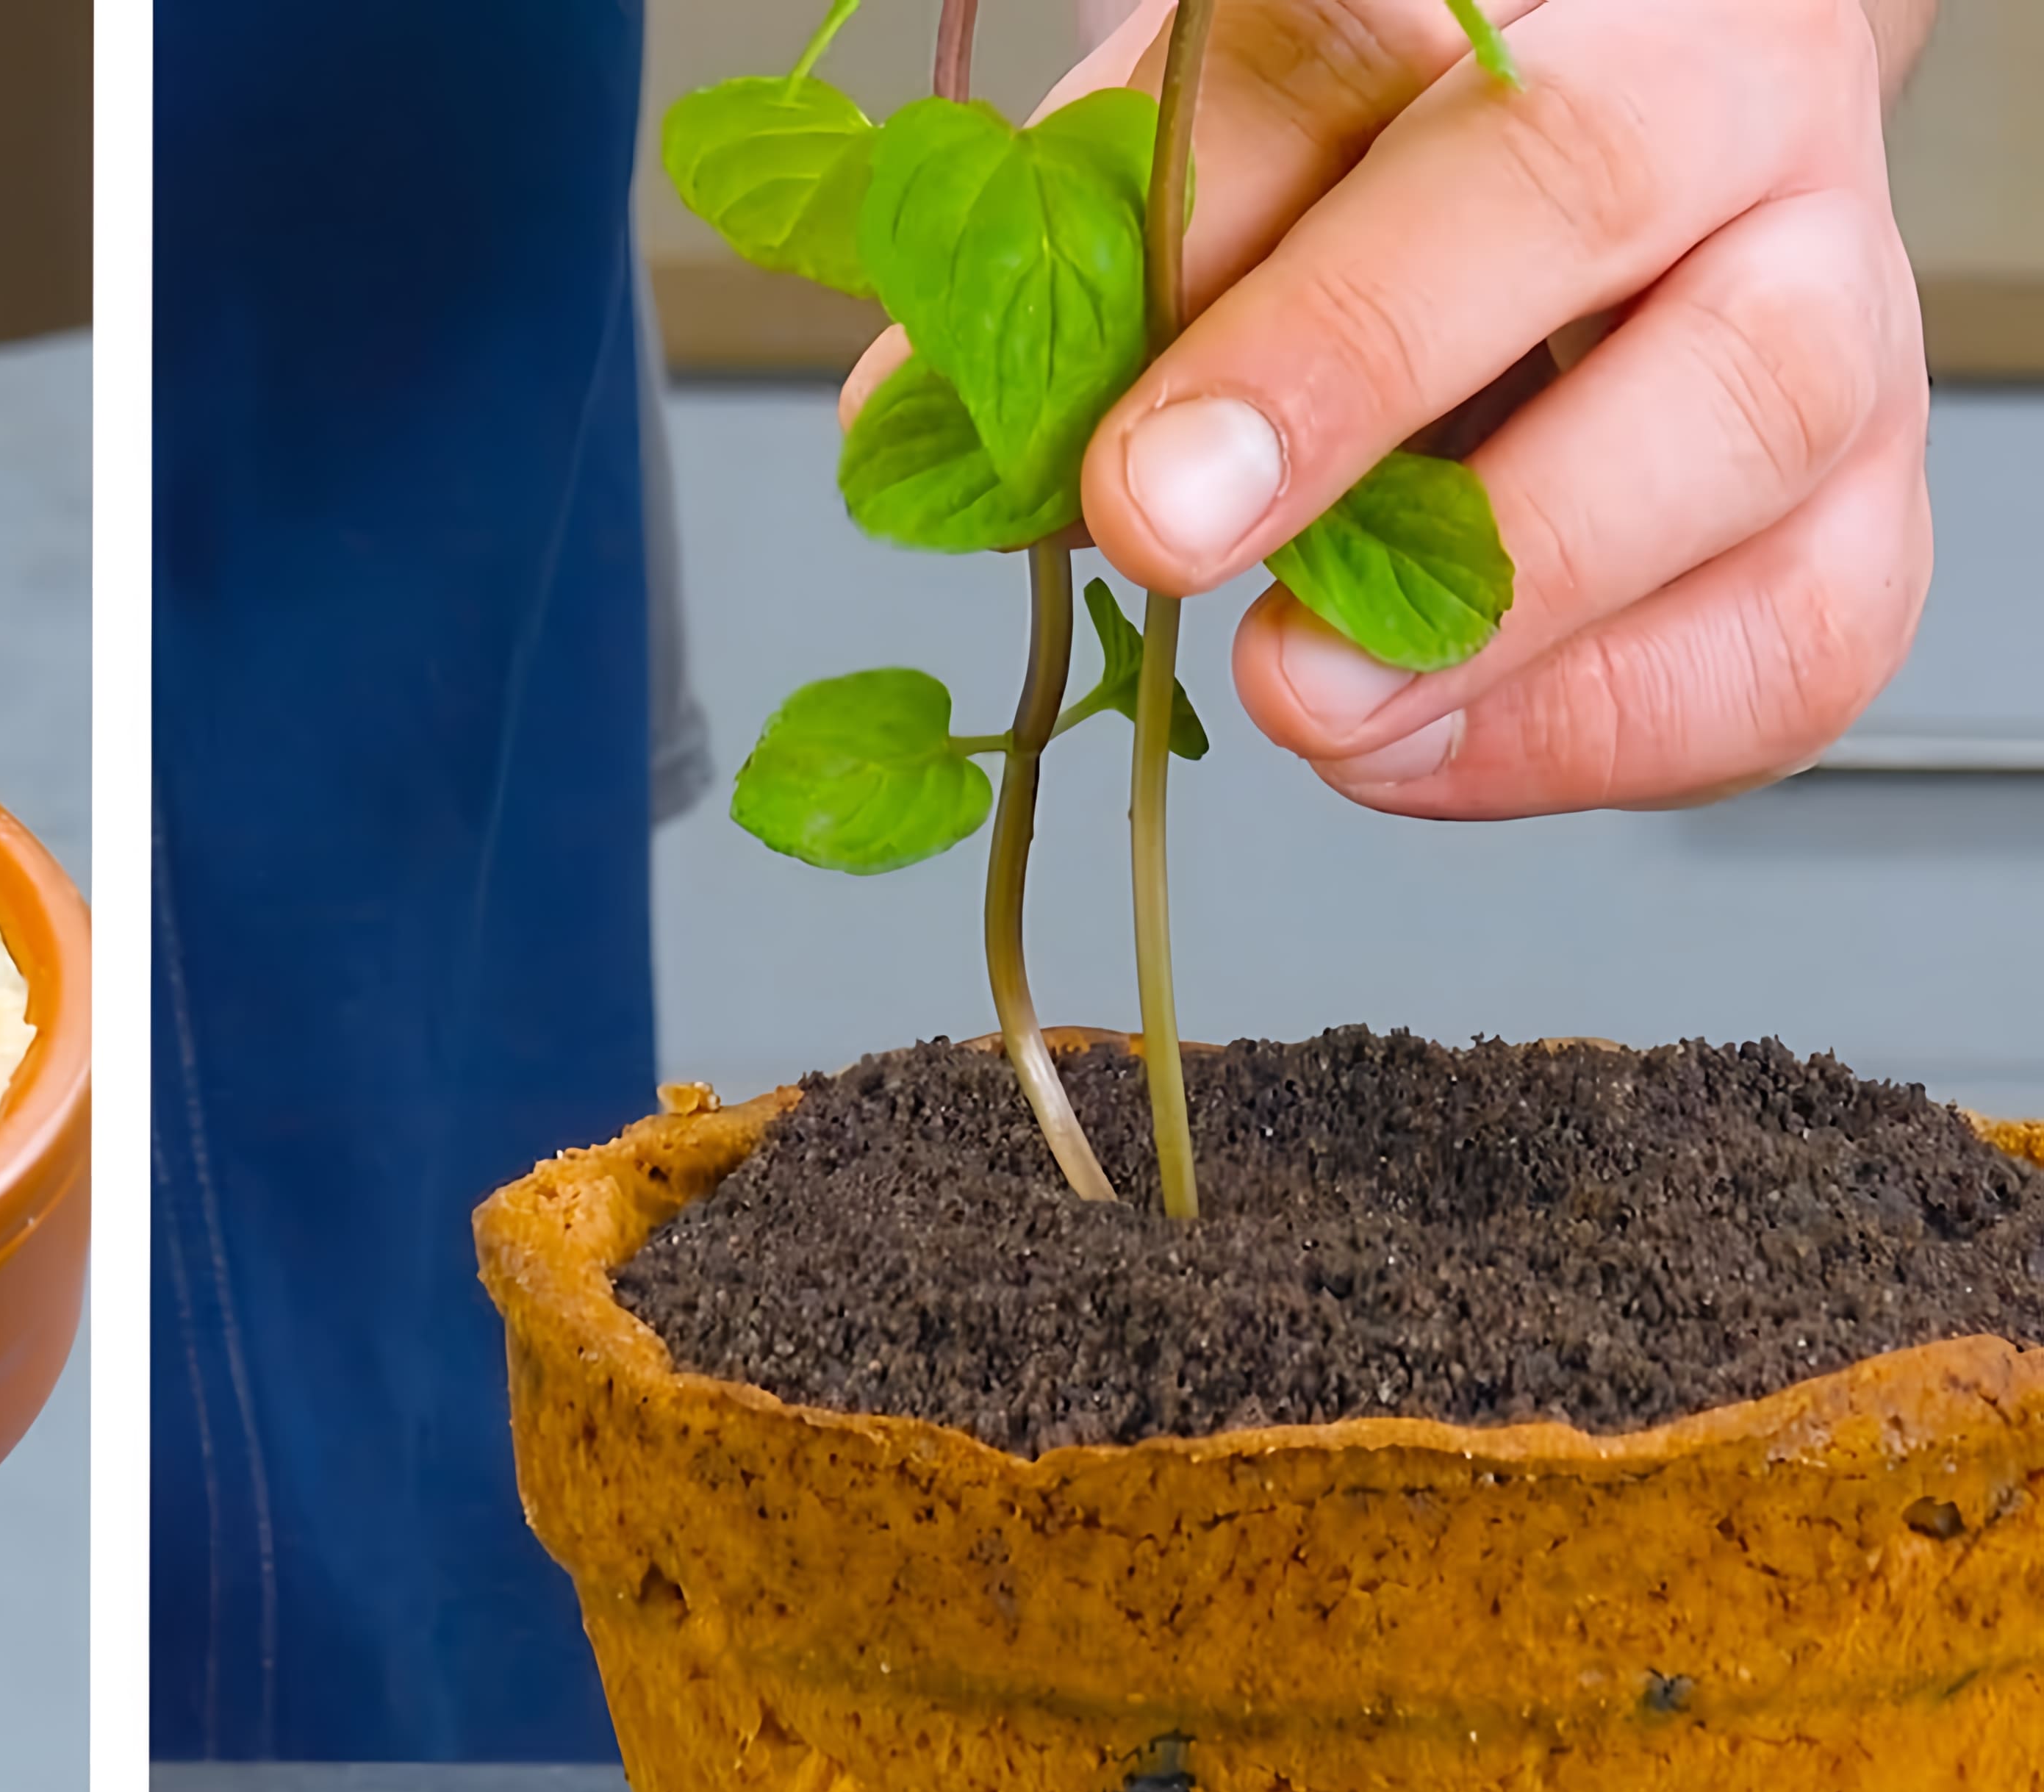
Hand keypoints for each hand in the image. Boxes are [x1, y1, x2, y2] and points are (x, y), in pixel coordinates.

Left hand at [861, 0, 1936, 818]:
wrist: (1569, 138)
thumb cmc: (1387, 126)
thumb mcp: (1230, 124)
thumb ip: (1102, 245)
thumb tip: (914, 427)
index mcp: (1641, 34)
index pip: (1517, 164)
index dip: (1330, 347)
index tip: (1147, 494)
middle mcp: (1780, 187)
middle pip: (1723, 370)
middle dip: (1467, 545)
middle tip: (1256, 655)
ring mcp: (1852, 366)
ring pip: (1784, 540)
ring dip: (1524, 664)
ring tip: (1314, 711)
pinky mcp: (1848, 531)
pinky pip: (1779, 673)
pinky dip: (1578, 743)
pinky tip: (1401, 744)